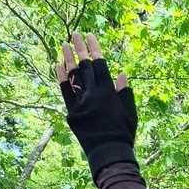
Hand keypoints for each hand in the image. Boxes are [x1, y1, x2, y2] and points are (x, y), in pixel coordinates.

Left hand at [56, 31, 137, 181]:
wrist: (109, 154)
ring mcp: (81, 103)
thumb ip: (125, 93)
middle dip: (80, 48)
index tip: (90, 36)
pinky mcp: (71, 113)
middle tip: (75, 34)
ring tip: (64, 44)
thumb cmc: (123, 134)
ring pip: (72, 76)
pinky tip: (58, 66)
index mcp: (108, 93)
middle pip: (85, 66)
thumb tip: (121, 75)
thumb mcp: (130, 113)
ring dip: (67, 58)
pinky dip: (61, 78)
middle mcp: (93, 95)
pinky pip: (65, 92)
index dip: (94, 48)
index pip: (99, 64)